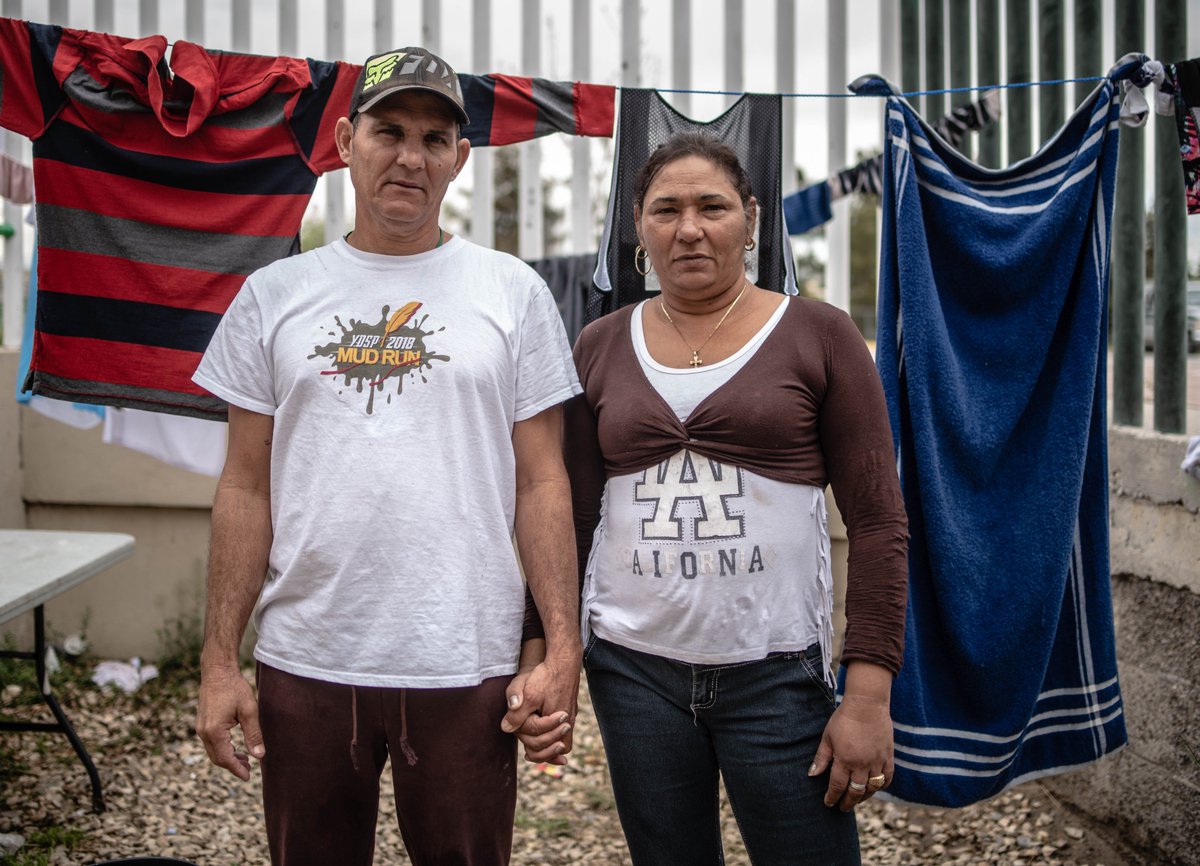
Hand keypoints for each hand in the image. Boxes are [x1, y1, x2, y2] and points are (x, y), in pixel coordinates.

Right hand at [195, 665, 263, 780]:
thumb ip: (253, 734)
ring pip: (213, 751)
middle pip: (217, 758)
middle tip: (249, 769)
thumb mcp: (249, 711)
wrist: (217, 670)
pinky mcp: (202, 722)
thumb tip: (259, 755)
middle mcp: (203, 732)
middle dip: (232, 766)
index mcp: (214, 731)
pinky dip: (222, 748)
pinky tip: (234, 747)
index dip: (237, 770)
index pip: (225, 759)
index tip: (248, 777)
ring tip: (244, 759)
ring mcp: (200, 727)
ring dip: (227, 757)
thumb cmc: (234, 688)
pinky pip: (210, 742)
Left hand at [500, 653, 579, 763]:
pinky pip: (565, 729)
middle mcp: (568, 721)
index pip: (546, 743)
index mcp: (558, 721)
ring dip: (551, 745)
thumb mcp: (529, 694)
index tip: (525, 749)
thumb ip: (517, 713)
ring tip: (535, 751)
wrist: (564, 659)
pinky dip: (555, 735)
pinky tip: (545, 735)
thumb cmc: (546, 677)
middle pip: (558, 748)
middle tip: (529, 754)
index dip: (533, 747)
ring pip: (564, 740)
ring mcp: (571, 715)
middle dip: (544, 751)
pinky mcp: (570, 708)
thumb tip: (506, 728)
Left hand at [808, 692, 893, 810]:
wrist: (867, 704)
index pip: (837, 786)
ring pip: (872, 788)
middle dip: (847, 802)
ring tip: (856, 800)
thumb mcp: (827, 737)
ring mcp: (877, 761)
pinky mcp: (888, 756)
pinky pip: (887, 778)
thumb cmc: (843, 719)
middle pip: (855, 792)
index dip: (832, 797)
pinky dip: (881, 786)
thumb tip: (812, 775)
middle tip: (842, 808)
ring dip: (863, 797)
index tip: (828, 803)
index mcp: (844, 760)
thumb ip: (821, 758)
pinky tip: (874, 789)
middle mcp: (861, 764)